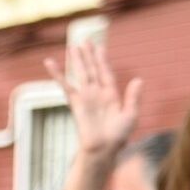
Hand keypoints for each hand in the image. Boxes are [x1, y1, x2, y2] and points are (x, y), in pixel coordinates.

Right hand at [45, 42, 142, 159]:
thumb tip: (138, 79)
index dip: (102, 60)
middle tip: (85, 41)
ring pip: (80, 73)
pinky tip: (50, 63)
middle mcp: (97, 93)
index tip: (99, 47)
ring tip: (72, 46)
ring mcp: (85, 97)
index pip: (106, 72)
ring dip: (77, 60)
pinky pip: (65, 85)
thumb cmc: (118, 137)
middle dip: (88, 55)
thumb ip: (133, 97)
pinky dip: (57, 74)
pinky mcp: (75, 102)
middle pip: (92, 69)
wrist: (103, 149)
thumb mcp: (131, 115)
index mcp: (111, 95)